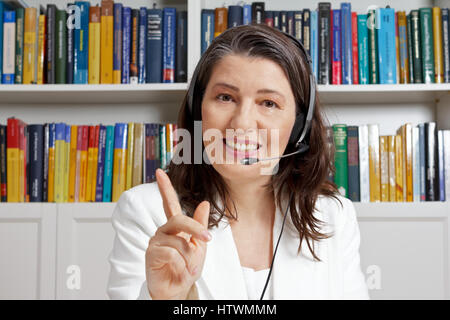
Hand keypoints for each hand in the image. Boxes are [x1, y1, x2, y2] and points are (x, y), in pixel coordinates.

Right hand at [145, 169, 210, 299]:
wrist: (178, 289)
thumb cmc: (186, 268)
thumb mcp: (199, 245)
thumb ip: (199, 225)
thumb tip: (204, 203)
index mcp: (175, 227)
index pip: (169, 203)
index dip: (165, 187)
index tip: (159, 172)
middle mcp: (163, 231)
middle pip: (179, 220)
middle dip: (195, 229)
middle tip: (207, 239)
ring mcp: (156, 241)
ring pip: (179, 240)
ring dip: (189, 256)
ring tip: (187, 267)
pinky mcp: (152, 253)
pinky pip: (171, 252)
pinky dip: (181, 263)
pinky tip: (179, 270)